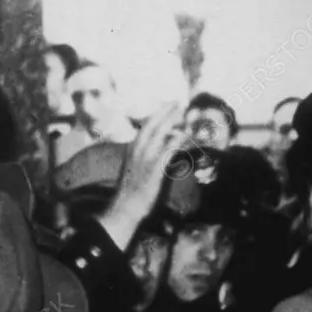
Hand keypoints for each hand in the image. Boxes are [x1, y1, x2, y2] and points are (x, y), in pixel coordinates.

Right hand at [97, 102, 184, 250]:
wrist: (125, 207)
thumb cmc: (130, 192)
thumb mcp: (134, 170)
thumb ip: (143, 158)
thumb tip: (157, 151)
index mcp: (132, 149)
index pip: (145, 126)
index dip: (158, 115)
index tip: (168, 107)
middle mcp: (138, 150)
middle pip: (153, 124)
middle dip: (167, 112)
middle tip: (179, 104)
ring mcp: (146, 158)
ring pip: (161, 133)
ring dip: (173, 121)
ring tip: (184, 113)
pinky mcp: (155, 168)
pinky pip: (169, 149)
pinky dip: (178, 140)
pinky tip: (186, 135)